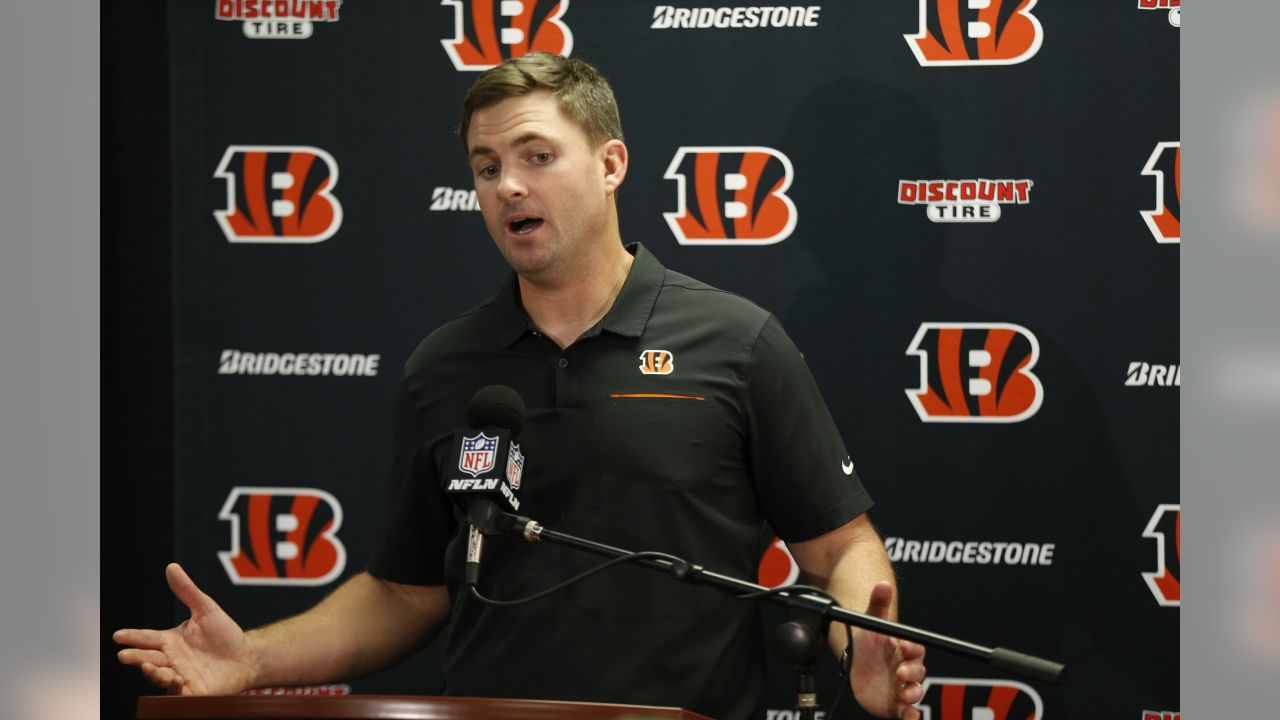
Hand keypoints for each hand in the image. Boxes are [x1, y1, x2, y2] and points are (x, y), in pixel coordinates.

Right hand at [113, 563, 257, 694]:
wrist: (247, 656)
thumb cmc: (224, 634)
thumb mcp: (206, 609)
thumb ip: (187, 591)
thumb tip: (171, 567)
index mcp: (170, 641)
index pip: (147, 638)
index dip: (132, 636)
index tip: (117, 635)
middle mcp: (172, 659)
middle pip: (148, 658)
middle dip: (135, 657)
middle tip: (123, 655)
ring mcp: (180, 676)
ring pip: (159, 676)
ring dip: (152, 673)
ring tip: (147, 666)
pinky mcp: (193, 691)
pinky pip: (179, 693)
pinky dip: (174, 688)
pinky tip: (176, 679)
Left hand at [850, 581, 926, 718]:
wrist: (856, 665)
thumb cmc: (867, 644)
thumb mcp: (871, 623)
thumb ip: (878, 604)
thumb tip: (883, 584)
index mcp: (904, 650)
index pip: (915, 649)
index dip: (912, 648)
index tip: (904, 647)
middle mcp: (906, 669)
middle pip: (917, 672)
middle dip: (911, 672)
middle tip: (900, 672)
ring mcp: (901, 687)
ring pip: (913, 691)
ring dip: (912, 693)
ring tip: (904, 694)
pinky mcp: (894, 704)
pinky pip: (906, 712)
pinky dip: (910, 716)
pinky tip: (910, 717)